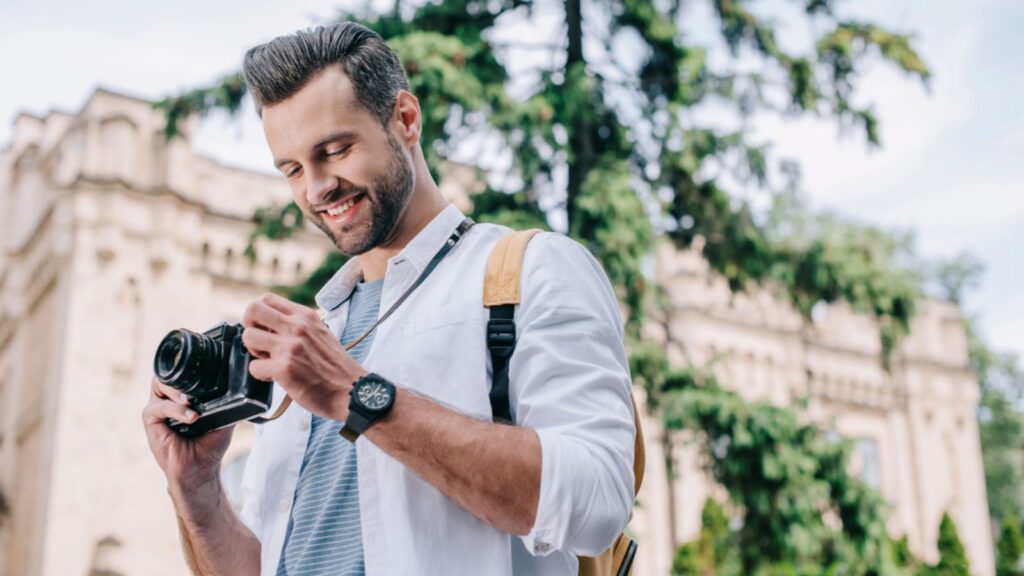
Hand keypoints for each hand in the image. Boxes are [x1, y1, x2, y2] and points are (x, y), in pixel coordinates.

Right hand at [142, 377, 233, 490]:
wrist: (200, 469)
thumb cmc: (210, 446)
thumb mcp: (224, 419)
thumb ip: (229, 403)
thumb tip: (243, 390)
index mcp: (182, 398)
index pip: (180, 374)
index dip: (188, 370)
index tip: (205, 372)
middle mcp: (168, 401)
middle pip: (166, 374)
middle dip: (180, 377)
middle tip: (195, 389)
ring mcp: (157, 410)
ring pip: (158, 384)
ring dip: (176, 391)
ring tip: (191, 402)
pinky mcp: (150, 421)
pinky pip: (158, 408)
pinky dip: (175, 409)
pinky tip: (190, 417)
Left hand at [241, 292, 366, 420]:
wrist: (352, 390)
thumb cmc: (336, 367)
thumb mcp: (321, 333)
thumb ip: (299, 325)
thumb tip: (272, 325)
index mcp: (305, 316)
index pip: (266, 299)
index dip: (258, 315)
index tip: (265, 330)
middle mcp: (297, 327)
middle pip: (252, 310)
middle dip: (249, 328)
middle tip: (260, 343)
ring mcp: (290, 346)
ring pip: (248, 337)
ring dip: (254, 352)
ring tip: (269, 361)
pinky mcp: (284, 368)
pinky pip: (254, 366)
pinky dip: (261, 374)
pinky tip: (275, 377)